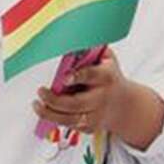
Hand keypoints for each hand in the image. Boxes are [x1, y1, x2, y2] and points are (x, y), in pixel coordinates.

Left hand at [34, 51, 163, 150]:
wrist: (125, 105)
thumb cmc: (110, 78)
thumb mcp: (107, 60)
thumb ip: (92, 50)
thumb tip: (74, 36)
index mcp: (106, 77)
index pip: (92, 76)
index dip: (78, 76)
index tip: (64, 77)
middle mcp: (102, 97)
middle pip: (76, 103)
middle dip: (55, 100)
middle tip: (41, 92)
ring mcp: (96, 115)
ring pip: (69, 119)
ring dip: (49, 113)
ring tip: (37, 105)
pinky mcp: (89, 127)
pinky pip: (68, 125)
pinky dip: (54, 119)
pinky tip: (45, 111)